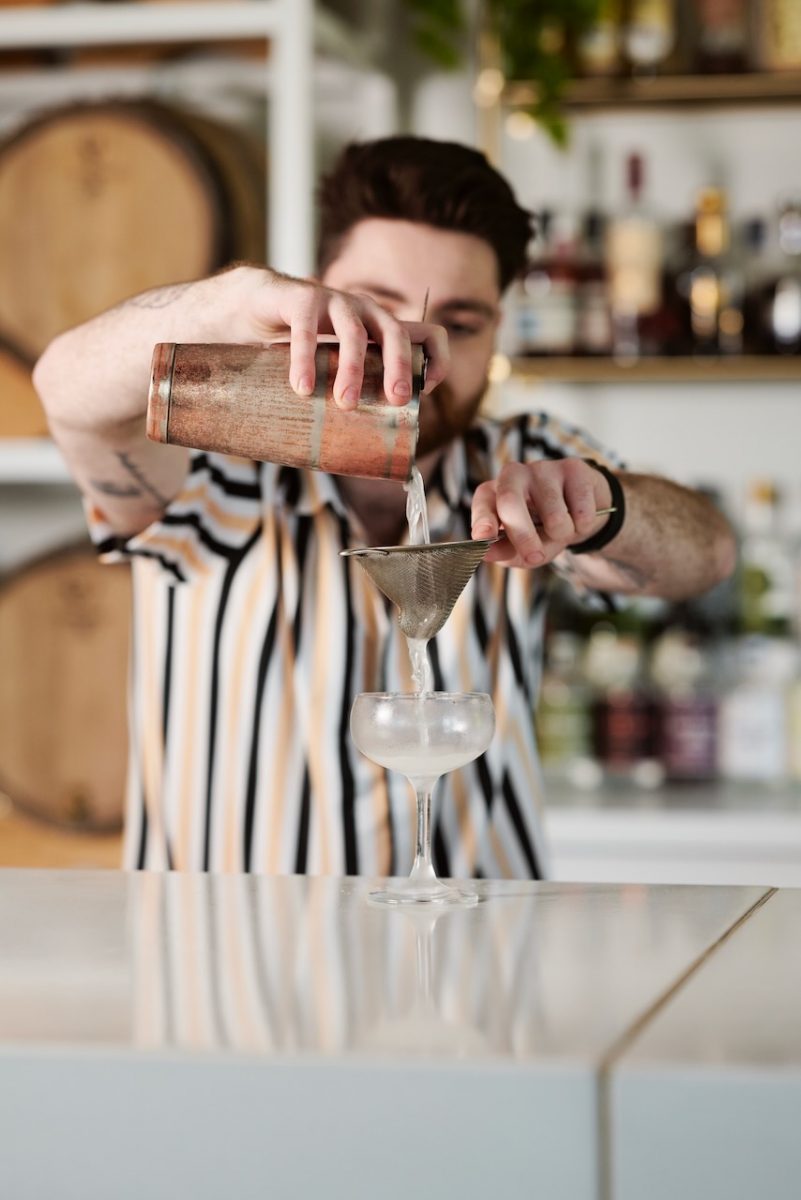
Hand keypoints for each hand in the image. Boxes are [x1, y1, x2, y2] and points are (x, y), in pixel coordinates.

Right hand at [205, 265, 449, 410]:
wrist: (251, 308)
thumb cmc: (299, 346)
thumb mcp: (332, 368)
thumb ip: (346, 396)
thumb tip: (357, 458)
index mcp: (380, 329)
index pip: (428, 334)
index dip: (437, 360)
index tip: (426, 391)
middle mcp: (365, 311)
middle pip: (397, 333)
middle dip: (400, 368)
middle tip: (395, 401)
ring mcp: (334, 301)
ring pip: (355, 333)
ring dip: (354, 369)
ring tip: (344, 402)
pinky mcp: (301, 298)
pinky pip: (307, 329)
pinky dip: (306, 359)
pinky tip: (302, 386)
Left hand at [470, 458, 613, 568]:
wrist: (579, 513)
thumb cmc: (541, 530)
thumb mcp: (520, 547)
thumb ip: (503, 552)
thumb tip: (486, 554)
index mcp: (494, 494)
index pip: (483, 503)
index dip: (482, 520)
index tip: (483, 537)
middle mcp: (514, 475)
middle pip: (511, 501)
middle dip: (523, 535)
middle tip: (534, 557)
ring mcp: (544, 468)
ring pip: (553, 514)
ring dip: (562, 535)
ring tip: (562, 531)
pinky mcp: (574, 468)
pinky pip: (581, 510)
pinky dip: (583, 526)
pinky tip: (579, 517)